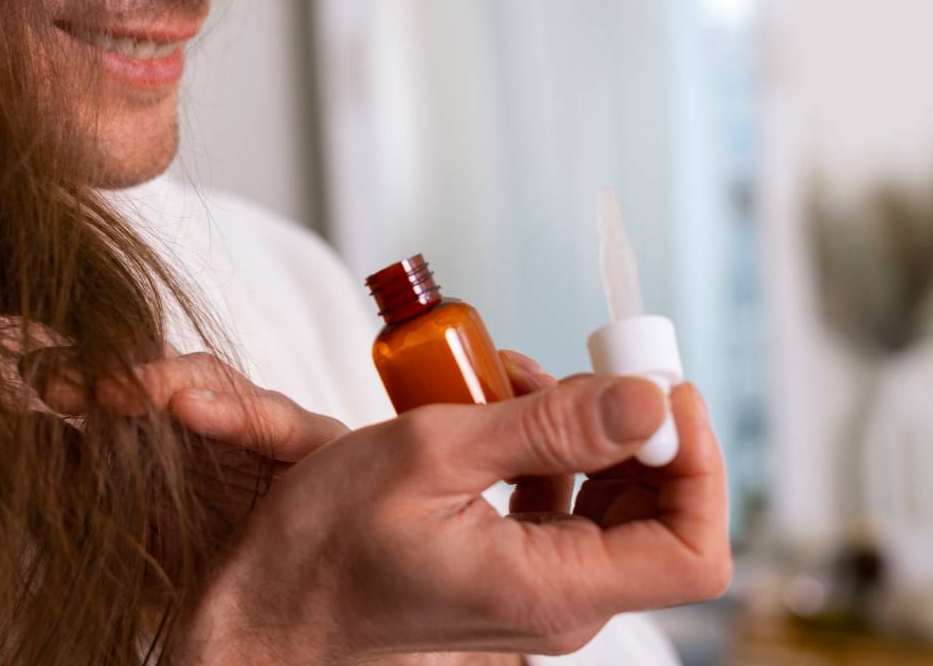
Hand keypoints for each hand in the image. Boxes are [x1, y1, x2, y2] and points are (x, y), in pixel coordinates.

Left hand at [24, 344, 348, 563]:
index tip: (34, 378)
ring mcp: (267, 427)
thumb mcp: (131, 529)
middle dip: (109, 370)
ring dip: (159, 379)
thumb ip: (82, 483)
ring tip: (108, 391)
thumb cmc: (215, 571)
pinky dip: (231, 410)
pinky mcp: (314, 443)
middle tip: (58, 379)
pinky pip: (272, 420)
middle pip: (165, 374)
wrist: (284, 622)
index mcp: (180, 434)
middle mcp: (223, 420)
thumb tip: (26, 430)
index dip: (84, 375)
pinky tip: (186, 408)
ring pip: (214, 382)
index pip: (129, 386)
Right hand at [176, 369, 730, 663]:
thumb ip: (547, 427)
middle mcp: (562, 601)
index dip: (697, 461)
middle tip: (593, 357)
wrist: (268, 609)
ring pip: (614, 503)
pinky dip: (549, 450)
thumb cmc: (324, 546)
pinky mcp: (514, 572)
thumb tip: (647, 399)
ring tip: (519, 376)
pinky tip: (500, 408)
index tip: (654, 387)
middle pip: (661, 517)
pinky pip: (565, 507)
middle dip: (640, 427)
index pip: (693, 548)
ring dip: (588, 428)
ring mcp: (539, 590)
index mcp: (552, 590)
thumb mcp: (430, 456)